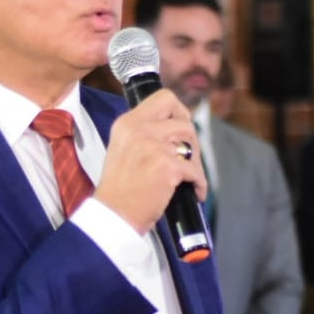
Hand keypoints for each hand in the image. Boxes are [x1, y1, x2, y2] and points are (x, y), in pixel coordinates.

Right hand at [94, 89, 206, 234]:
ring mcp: (153, 146)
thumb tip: (173, 130)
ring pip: (191, 143)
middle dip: (192, 139)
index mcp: (127, 123)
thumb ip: (142, 134)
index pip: (164, 98)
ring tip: (191, 177)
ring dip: (196, 162)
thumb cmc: (119, 189)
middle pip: (183, 119)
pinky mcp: (167, 166)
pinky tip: (195, 192)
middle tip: (189, 157)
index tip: (181, 127)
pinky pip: (195, 170)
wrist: (113, 215)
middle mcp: (139, 129)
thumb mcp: (122, 149)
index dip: (179, 111)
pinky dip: (199, 183)